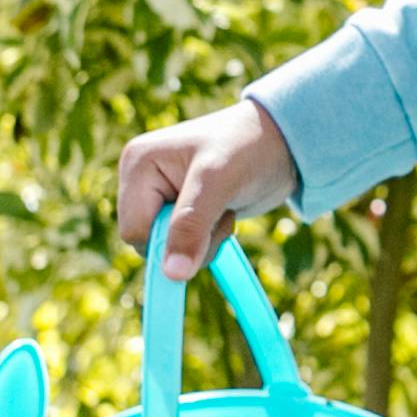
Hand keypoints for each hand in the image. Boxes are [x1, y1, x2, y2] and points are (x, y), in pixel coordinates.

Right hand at [117, 99, 298, 281]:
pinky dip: (208, 240)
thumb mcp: (219, 182)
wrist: (283, 142)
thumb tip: (172, 274)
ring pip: (168, 250)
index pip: (134, 230)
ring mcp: (161, 196)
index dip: (169, 242)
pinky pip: (184, 247)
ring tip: (225, 208)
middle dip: (190, 241)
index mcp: (139, 163)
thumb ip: (191, 226)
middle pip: (148, 243)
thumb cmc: (250, 147)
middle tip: (220, 213)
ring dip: (204, 242)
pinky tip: (225, 213)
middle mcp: (142, 180)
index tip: (206, 228)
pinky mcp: (180, 210)